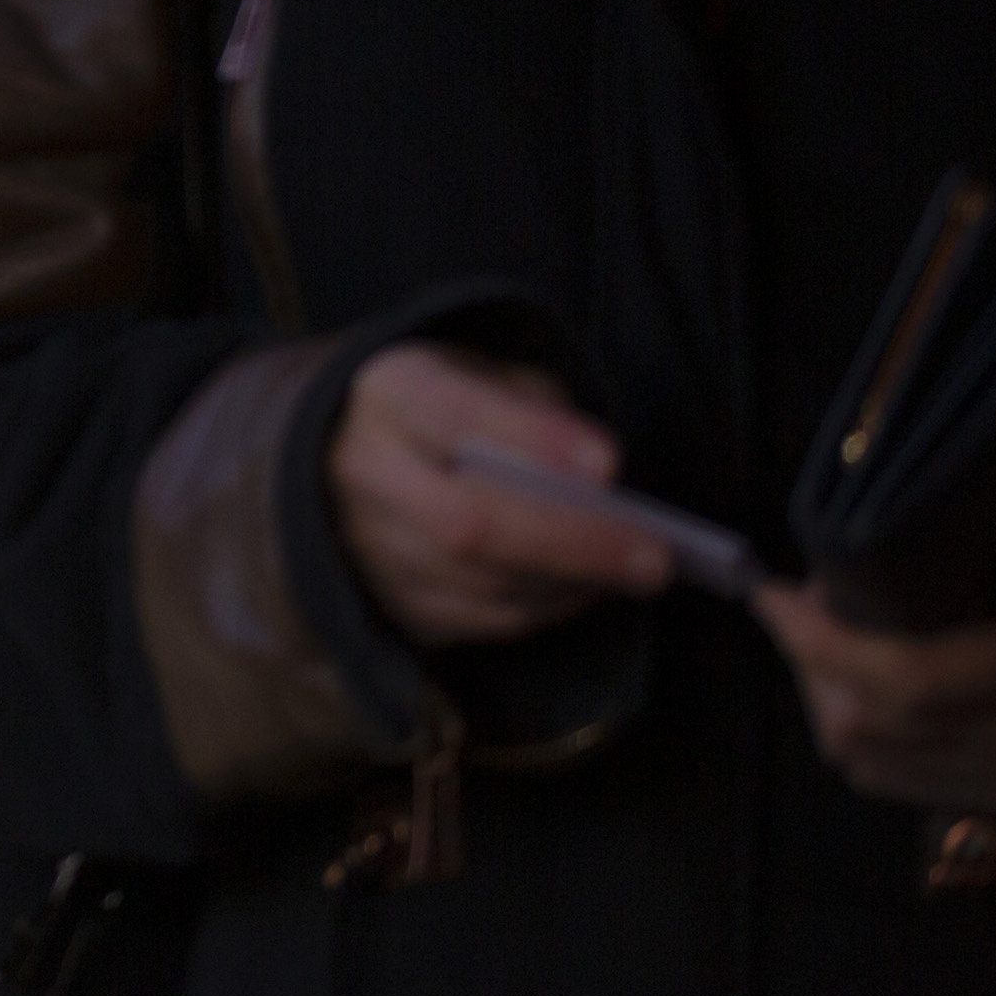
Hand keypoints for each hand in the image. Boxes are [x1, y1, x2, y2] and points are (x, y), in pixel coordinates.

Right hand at [332, 343, 676, 643]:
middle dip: (571, 543)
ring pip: (475, 583)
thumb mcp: (482, 374)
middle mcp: (363, 472)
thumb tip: (595, 481)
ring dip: (568, 581)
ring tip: (634, 571)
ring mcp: (367, 546)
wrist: (342, 456)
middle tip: (653, 556)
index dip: (532, 440)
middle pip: (465, 523)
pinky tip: (583, 587)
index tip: (608, 465)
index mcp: (388, 394)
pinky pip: (475, 621)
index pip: (451, 413)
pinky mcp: (387, 601)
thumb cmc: (441, 412)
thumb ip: (534, 410)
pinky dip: (543, 608)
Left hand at [759, 387, 995, 853]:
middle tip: (804, 600)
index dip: (818, 642)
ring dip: (832, 709)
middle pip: (861, 727)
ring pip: (879, 770)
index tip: (772, 591)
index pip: (898, 677)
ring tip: (829, 643)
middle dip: (809, 665)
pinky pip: (917, 792)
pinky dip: (874, 750)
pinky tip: (880, 695)